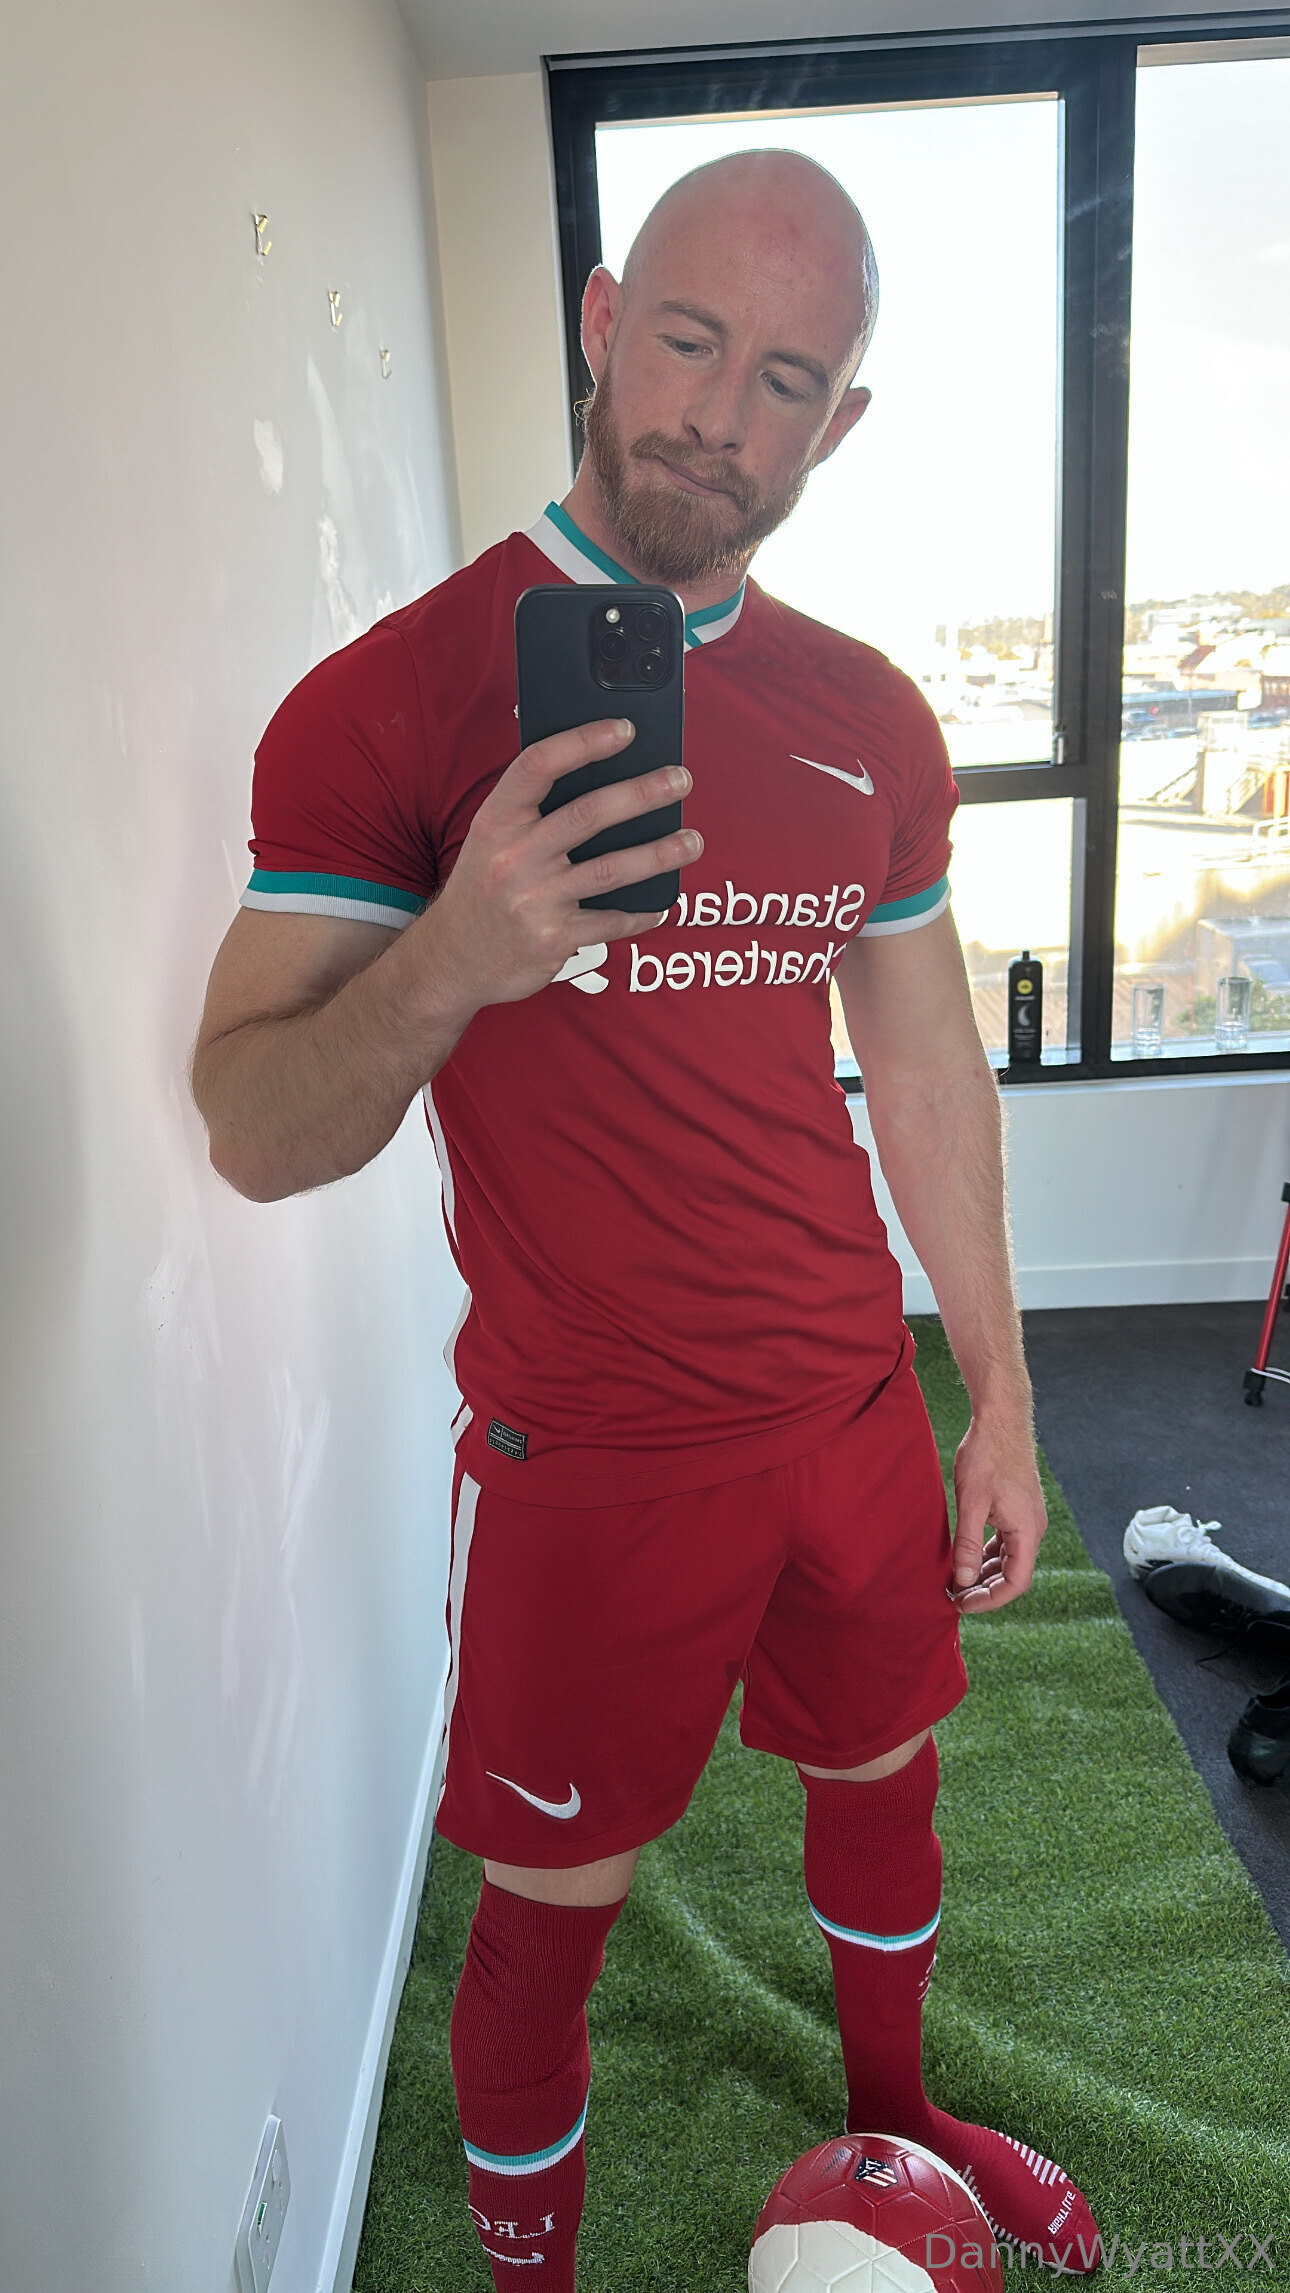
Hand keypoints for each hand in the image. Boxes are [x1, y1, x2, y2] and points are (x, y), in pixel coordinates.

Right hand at [424, 718, 701, 1015]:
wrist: (452, 960)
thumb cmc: (483, 889)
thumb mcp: (491, 841)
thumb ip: (533, 811)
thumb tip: (601, 776)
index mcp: (497, 822)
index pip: (538, 766)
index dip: (582, 742)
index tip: (624, 729)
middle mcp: (514, 857)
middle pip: (588, 814)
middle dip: (642, 793)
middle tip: (680, 780)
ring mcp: (534, 900)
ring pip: (610, 869)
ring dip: (658, 853)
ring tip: (691, 841)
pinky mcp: (552, 939)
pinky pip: (610, 921)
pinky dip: (640, 913)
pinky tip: (661, 904)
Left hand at [948, 1411, 1046, 1612]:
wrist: (1001, 1420)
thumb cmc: (987, 1456)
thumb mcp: (971, 1503)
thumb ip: (966, 1544)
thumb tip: (962, 1580)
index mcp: (1027, 1531)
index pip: (1016, 1583)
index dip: (990, 1600)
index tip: (962, 1604)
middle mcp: (1032, 1529)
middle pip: (1013, 1574)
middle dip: (985, 1589)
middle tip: (953, 1595)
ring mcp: (1026, 1519)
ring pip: (1008, 1559)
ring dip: (985, 1573)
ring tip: (956, 1580)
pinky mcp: (1018, 1509)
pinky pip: (1005, 1543)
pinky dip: (987, 1554)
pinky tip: (966, 1557)